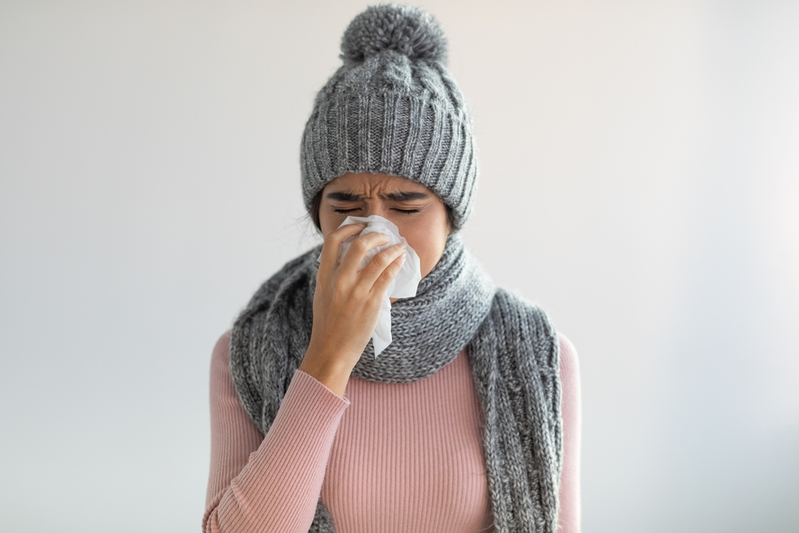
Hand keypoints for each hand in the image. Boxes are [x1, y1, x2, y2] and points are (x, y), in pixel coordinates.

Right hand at [299, 223, 406, 395]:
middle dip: (374, 235)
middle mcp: (339, 281)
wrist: (331, 351)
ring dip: (392, 248)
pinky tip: (400, 261)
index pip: (332, 241)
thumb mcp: (323, 295)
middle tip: (384, 234)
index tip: (361, 226)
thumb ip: (333, 277)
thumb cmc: (328, 326)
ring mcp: (356, 291)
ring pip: (378, 259)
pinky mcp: (371, 302)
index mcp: (324, 277)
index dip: (349, 229)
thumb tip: (350, 261)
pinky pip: (387, 276)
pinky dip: (396, 264)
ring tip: (399, 246)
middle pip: (358, 245)